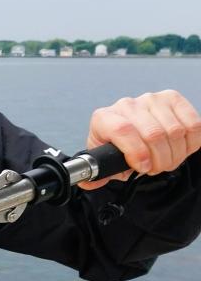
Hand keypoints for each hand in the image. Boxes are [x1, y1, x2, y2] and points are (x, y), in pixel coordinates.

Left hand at [79, 89, 200, 189]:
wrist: (130, 132)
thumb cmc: (117, 147)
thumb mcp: (105, 161)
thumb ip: (99, 173)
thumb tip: (89, 182)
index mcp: (104, 118)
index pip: (123, 131)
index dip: (137, 153)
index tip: (142, 167)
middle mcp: (127, 105)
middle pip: (154, 134)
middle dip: (159, 160)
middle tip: (155, 168)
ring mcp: (151, 99)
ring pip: (175, 131)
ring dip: (175, 154)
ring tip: (166, 160)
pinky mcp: (172, 99)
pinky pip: (193, 124)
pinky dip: (190, 143)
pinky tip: (179, 148)